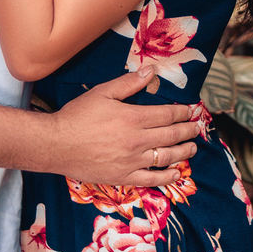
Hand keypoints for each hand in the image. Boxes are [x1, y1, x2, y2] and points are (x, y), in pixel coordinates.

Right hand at [47, 66, 202, 186]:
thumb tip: (151, 71)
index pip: (167, 115)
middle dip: (188, 131)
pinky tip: (176, 173)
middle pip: (171, 135)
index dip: (182, 113)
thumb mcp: (103, 92)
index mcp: (133, 118)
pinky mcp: (123, 177)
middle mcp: (136, 141)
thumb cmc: (77, 115)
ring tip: (192, 148)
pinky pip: (151, 180)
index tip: (190, 111)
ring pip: (166, 157)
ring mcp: (131, 161)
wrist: (56, 145)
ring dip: (184, 152)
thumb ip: (129, 83)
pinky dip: (167, 177)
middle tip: (197, 128)